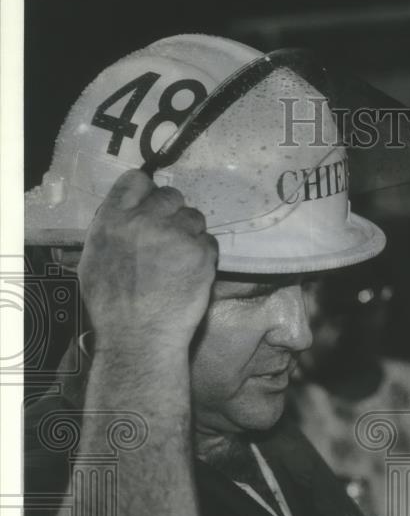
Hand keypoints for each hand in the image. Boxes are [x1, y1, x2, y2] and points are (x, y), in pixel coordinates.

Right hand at [78, 170, 217, 352]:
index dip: (146, 191)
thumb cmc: (112, 306)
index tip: (151, 203)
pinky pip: (209, 242)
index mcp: (113, 219)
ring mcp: (176, 235)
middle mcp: (145, 221)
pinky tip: (190, 272)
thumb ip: (111, 230)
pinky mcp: (201, 253)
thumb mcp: (94, 260)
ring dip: (190, 233)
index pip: (136, 180)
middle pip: (170, 195)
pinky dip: (203, 254)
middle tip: (168, 237)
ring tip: (179, 258)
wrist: (140, 335)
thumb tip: (125, 215)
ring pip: (194, 217)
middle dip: (171, 213)